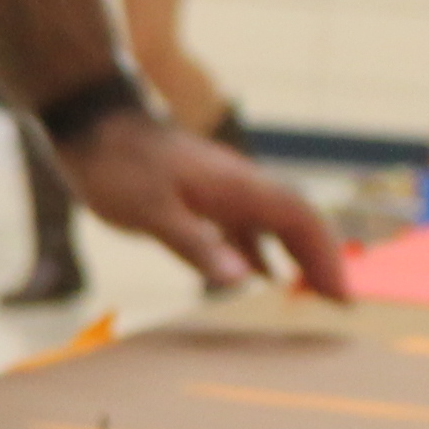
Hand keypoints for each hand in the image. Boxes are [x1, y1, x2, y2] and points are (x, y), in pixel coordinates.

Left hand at [53, 116, 350, 299]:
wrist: (88, 124)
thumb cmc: (115, 164)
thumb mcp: (149, 210)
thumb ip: (195, 243)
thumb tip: (243, 279)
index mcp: (236, 185)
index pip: (300, 219)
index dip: (325, 256)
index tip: (341, 295)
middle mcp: (238, 185)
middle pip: (296, 221)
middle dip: (321, 260)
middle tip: (339, 304)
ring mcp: (220, 189)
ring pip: (272, 224)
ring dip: (295, 257)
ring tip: (309, 296)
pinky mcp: (199, 196)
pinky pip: (243, 226)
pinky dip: (258, 253)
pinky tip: (256, 276)